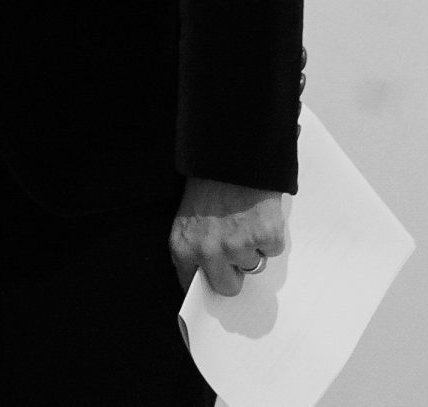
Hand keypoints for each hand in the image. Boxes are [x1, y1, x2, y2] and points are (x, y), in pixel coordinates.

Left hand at [170, 177, 288, 295]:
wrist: (230, 159)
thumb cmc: (208, 188)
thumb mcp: (188, 220)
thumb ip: (194, 250)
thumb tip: (208, 280)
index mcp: (183, 247)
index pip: (191, 286)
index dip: (206, 288)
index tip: (213, 295)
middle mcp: (208, 252)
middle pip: (228, 288)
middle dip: (234, 273)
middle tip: (234, 248)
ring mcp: (237, 246)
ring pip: (252, 267)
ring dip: (252, 249)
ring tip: (242, 221)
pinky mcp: (264, 238)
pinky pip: (272, 251)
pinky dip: (269, 236)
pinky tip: (256, 216)